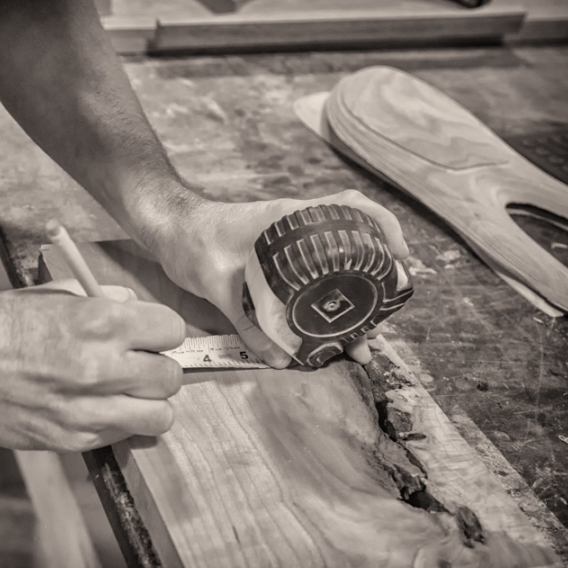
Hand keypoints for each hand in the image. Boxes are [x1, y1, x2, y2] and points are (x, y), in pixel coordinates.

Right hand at [0, 280, 185, 451]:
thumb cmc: (0, 322)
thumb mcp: (56, 295)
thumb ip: (104, 301)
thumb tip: (137, 308)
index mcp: (98, 322)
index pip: (171, 330)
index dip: (162, 331)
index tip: (151, 335)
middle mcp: (99, 367)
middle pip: (171, 377)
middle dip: (158, 368)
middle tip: (138, 364)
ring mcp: (87, 409)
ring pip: (160, 416)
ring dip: (149, 403)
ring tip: (127, 393)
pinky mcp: (73, 439)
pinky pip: (125, 436)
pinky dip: (121, 423)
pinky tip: (100, 408)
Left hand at [155, 189, 408, 367]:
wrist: (167, 228)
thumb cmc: (191, 241)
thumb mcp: (216, 282)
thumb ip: (246, 318)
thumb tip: (280, 358)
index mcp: (289, 221)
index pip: (352, 209)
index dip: (385, 230)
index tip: (400, 263)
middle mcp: (296, 231)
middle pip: (353, 248)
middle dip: (374, 287)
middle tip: (378, 327)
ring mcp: (288, 248)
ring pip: (335, 268)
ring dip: (352, 302)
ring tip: (360, 342)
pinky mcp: (276, 264)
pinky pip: (313, 279)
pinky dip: (327, 303)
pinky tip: (328, 332)